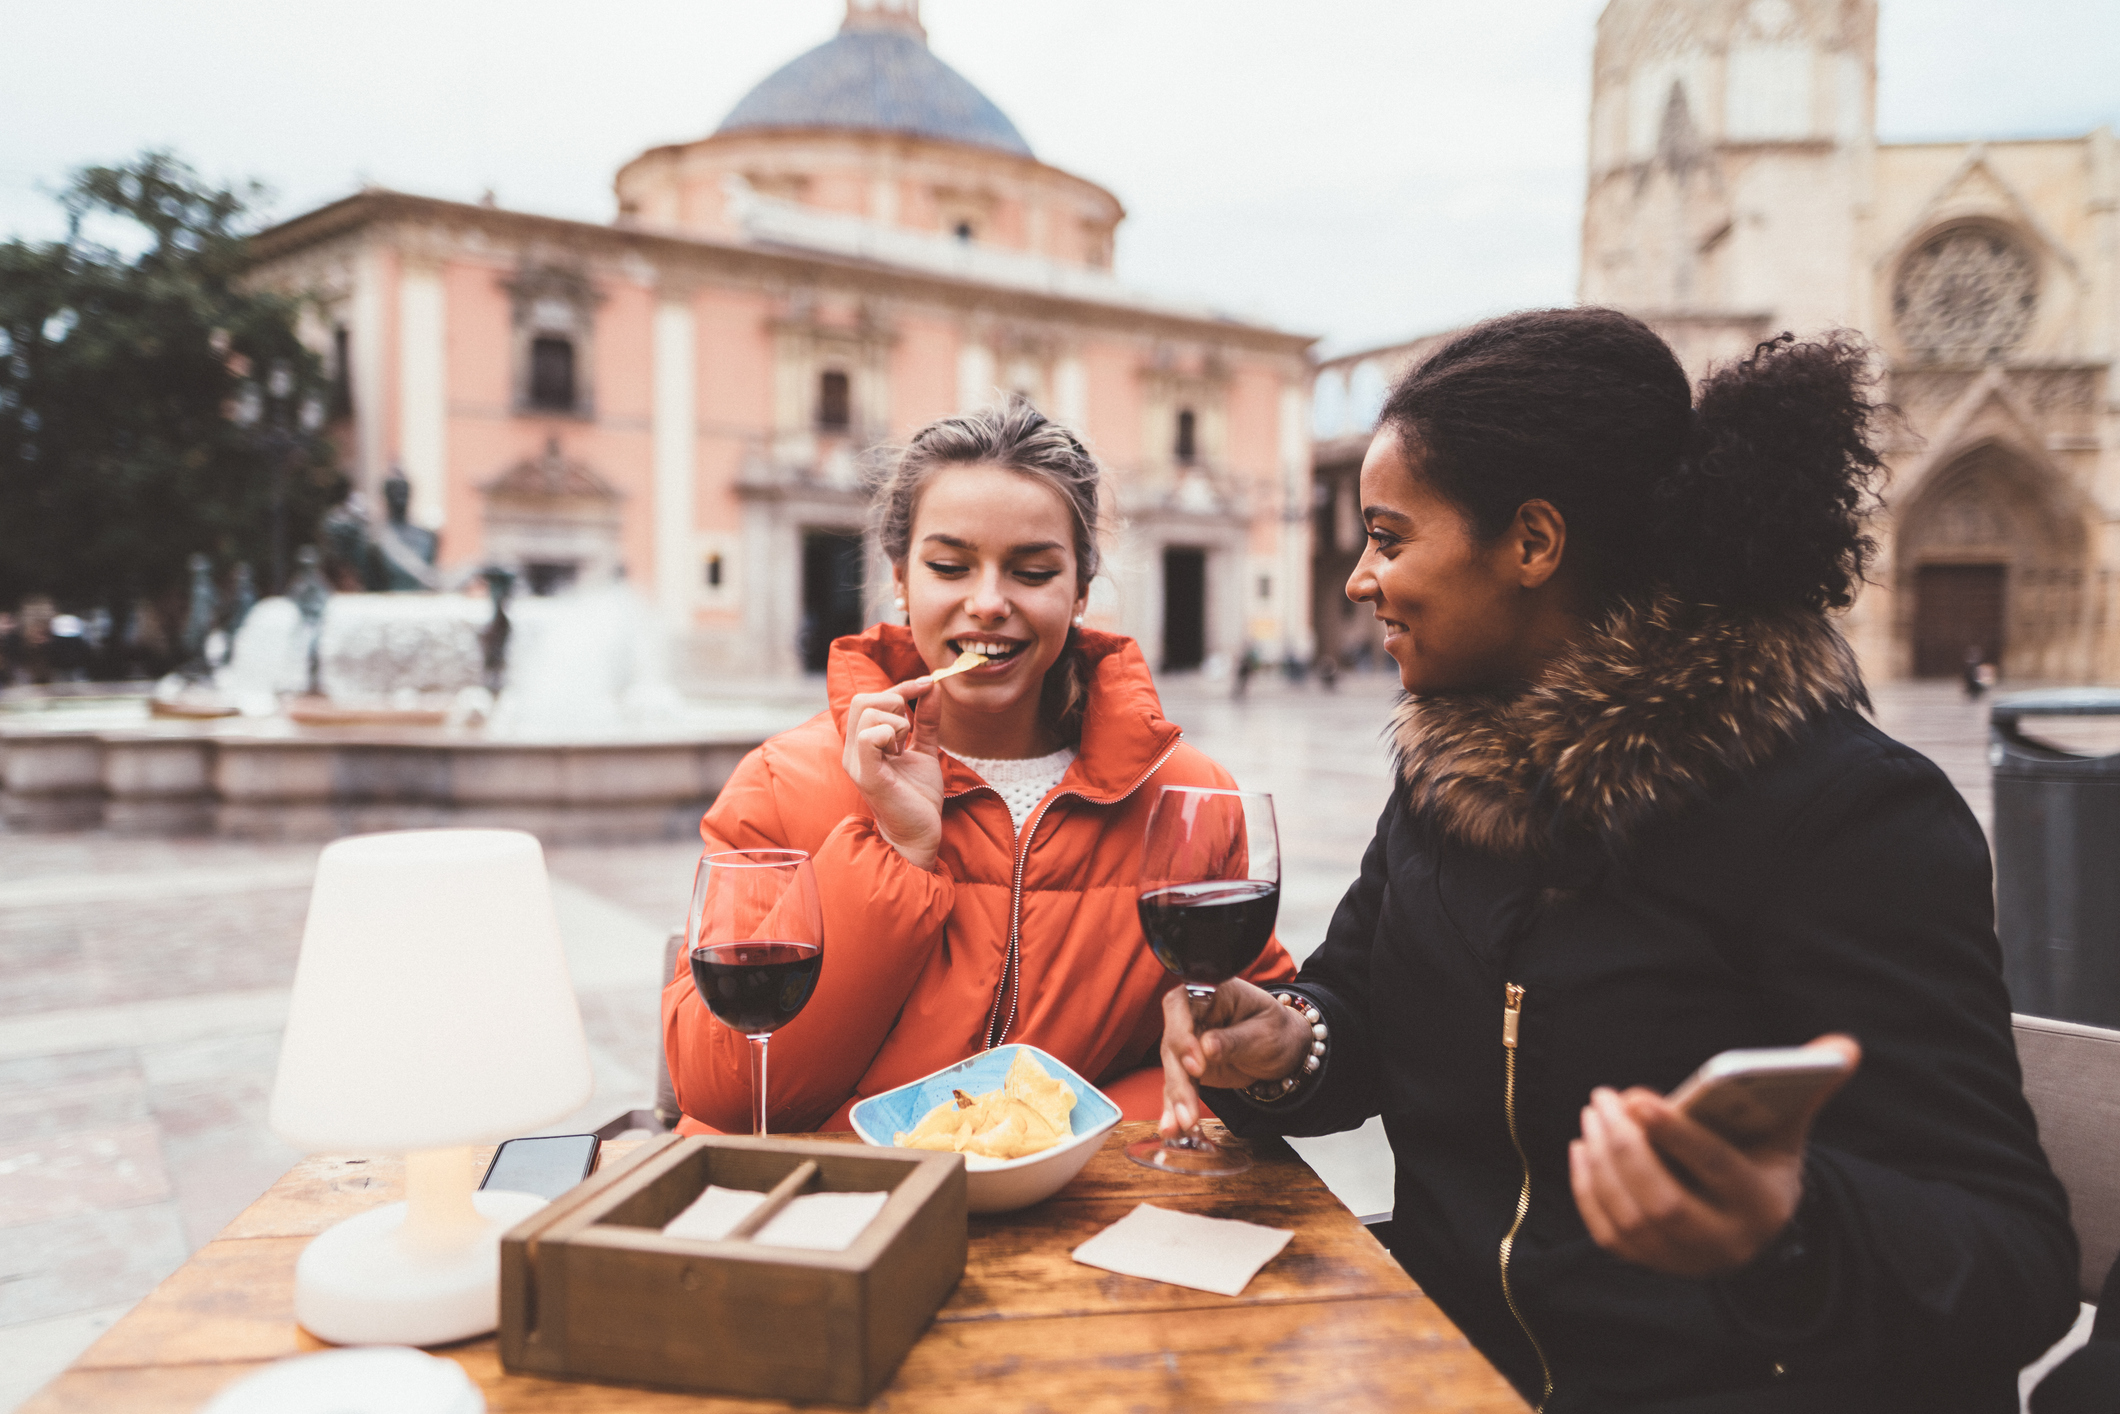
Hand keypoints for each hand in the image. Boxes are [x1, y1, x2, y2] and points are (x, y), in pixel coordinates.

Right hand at [840, 678, 945, 869]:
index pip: (869, 697)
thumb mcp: (925, 749)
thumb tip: (932, 685)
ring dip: (898, 722)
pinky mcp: (867, 775)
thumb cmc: (917, 796)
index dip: (902, 686)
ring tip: (904, 749)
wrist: (920, 834)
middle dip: (896, 703)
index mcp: (861, 743)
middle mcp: (852, 750)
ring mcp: (856, 762)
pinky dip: (891, 734)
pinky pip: (870, 736)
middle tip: (910, 732)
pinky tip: (899, 754)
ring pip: (868, 712)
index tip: (928, 684)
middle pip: (863, 699)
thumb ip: (926, 719)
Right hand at [1157, 979, 1313, 1138]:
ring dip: (1176, 1100)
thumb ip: (1235, 1040)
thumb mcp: (1264, 1033)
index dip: (1183, 1036)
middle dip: (1180, 1080)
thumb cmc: (1274, 1029)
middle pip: (1173, 1044)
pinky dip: (1175, 1108)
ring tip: (1179, 1125)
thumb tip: (1206, 1047)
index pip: (1183, 1007)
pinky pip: (1178, 1087)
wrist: (1281, 1047)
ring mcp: (1186, 1042)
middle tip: (1188, 1109)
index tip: (1196, 1066)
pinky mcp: (1187, 1068)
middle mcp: (1190, 1014)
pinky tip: (1172, 1126)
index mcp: (1208, 991)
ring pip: (1173, 1070)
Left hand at [1569, 1033, 1859, 1277]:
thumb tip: (1841, 1046)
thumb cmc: (1764, 1159)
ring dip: (1601, 1163)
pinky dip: (1588, 1191)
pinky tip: (1583, 1149)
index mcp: (1762, 1203)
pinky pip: (1609, 1235)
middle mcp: (1725, 1242)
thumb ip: (1809, 1084)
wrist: (1758, 1229)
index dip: (1675, 1133)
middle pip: (1663, 1202)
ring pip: (1631, 1218)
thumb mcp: (1789, 1128)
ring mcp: (1686, 1261)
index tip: (1636, 1095)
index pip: (1716, 1168)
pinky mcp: (1652, 1265)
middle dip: (1625, 1147)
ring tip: (1593, 1114)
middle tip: (1602, 1098)